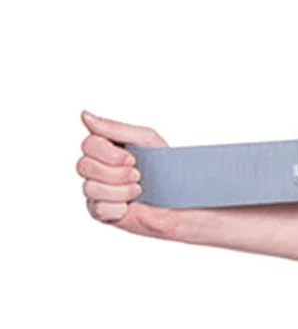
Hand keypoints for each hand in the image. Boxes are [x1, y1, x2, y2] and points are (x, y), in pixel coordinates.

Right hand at [76, 111, 176, 238]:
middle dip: (116, 172)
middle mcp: (97, 169)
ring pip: (90, 188)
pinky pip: (98, 208)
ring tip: (139, 190)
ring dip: (121, 190)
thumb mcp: (145, 140)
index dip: (109, 153)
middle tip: (138, 175)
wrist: (182, 200)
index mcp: (106, 149)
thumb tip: (84, 115)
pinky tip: (131, 205)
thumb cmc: (167, 169)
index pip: (88, 145)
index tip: (133, 158)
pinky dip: (119, 206)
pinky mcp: (102, 213)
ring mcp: (97, 191)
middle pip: (84, 166)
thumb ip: (114, 128)